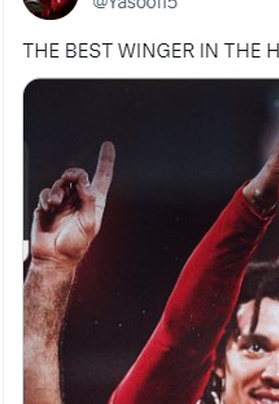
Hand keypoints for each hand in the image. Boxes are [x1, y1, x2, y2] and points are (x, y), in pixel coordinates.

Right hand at [31, 141, 114, 266]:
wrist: (54, 257)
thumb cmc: (75, 246)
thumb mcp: (89, 223)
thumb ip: (89, 200)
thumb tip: (84, 181)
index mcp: (94, 204)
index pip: (102, 178)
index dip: (105, 161)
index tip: (108, 145)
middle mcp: (79, 200)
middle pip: (77, 175)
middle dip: (74, 173)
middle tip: (72, 179)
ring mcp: (63, 202)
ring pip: (61, 182)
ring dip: (59, 189)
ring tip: (57, 204)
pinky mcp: (47, 205)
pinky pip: (46, 192)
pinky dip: (47, 197)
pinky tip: (49, 207)